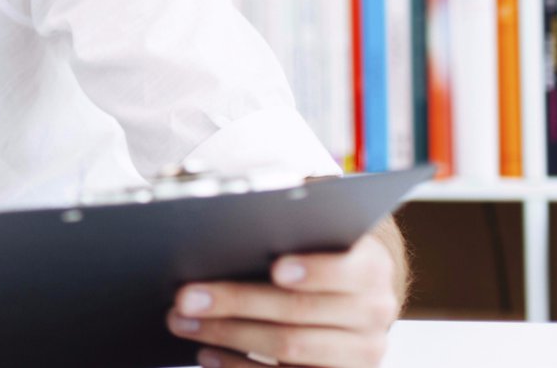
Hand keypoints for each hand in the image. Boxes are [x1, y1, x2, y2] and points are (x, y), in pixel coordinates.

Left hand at [166, 232, 399, 366]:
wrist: (353, 298)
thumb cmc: (317, 252)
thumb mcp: (314, 232)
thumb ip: (283, 220)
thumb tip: (213, 204)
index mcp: (372, 267)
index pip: (347, 269)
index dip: (314, 271)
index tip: (276, 268)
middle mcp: (374, 312)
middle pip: (299, 312)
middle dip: (236, 303)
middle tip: (184, 297)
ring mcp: (360, 352)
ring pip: (289, 348)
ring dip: (228, 335)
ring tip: (182, 322)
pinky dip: (239, 366)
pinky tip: (206, 353)